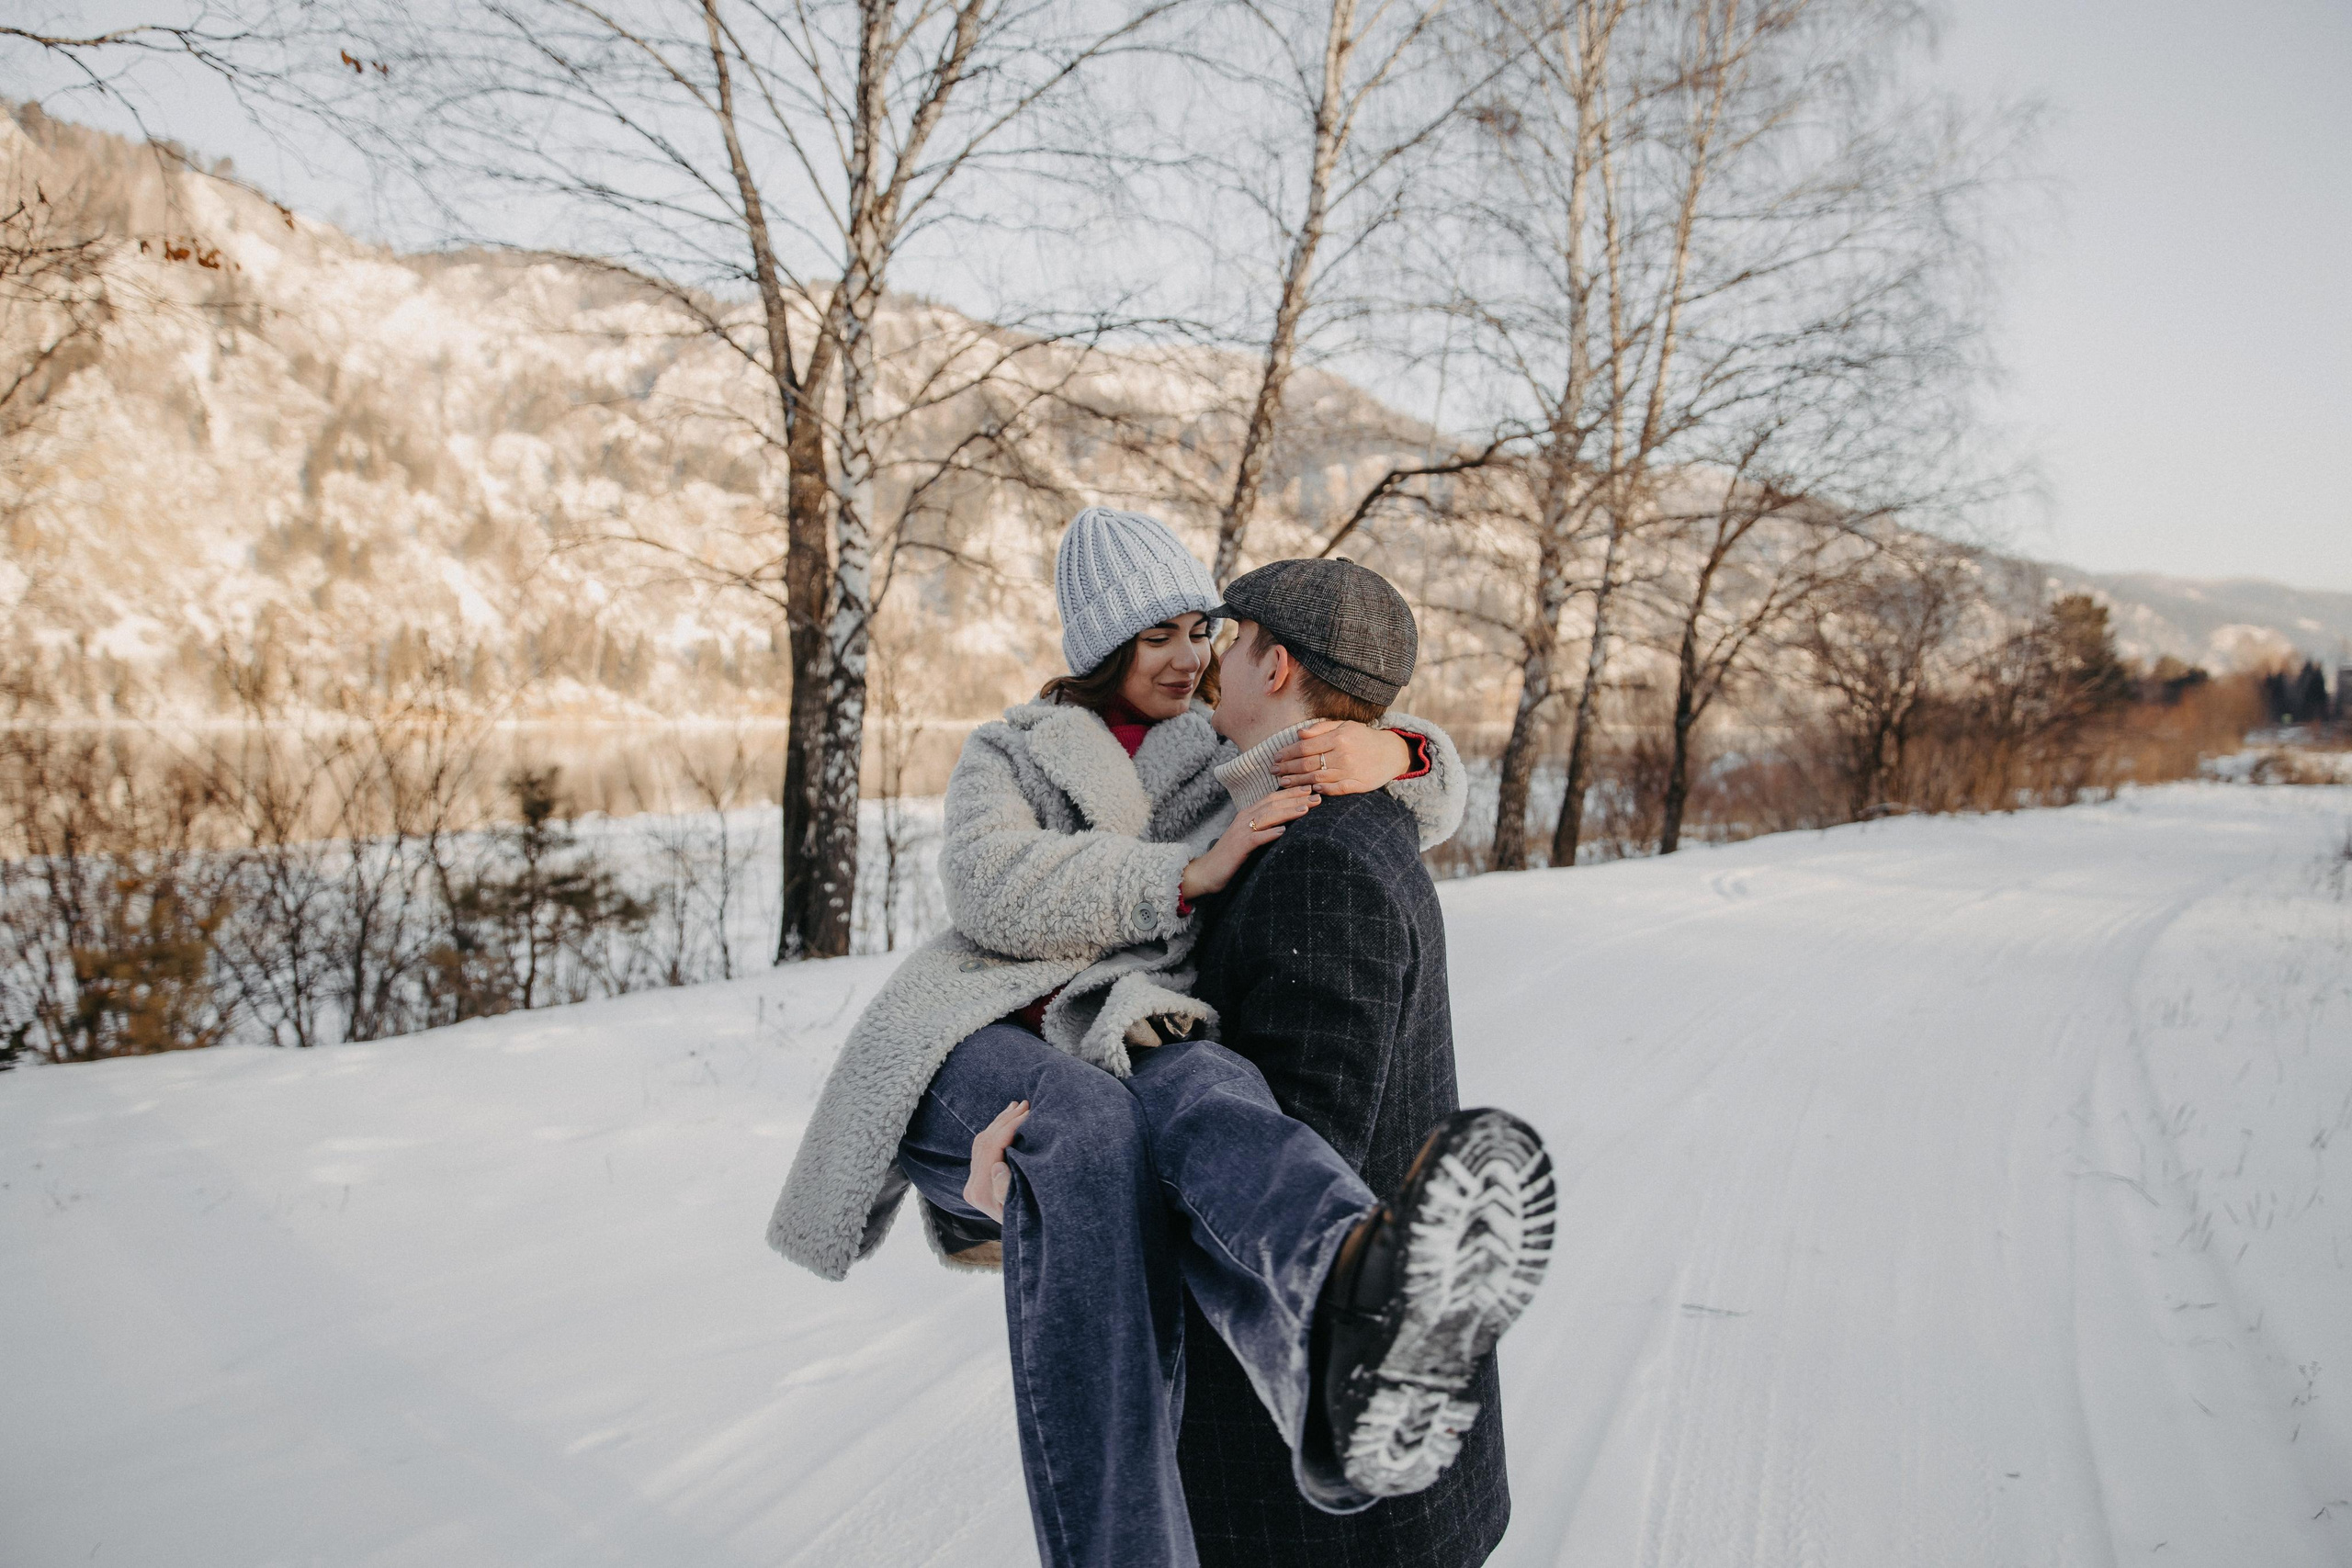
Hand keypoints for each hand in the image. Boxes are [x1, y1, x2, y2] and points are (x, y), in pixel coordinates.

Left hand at [964, 1099, 1029, 1222]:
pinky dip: (995, 1130)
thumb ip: (1006, 1188)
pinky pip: (982, 1147)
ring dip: (1000, 1121)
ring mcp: (972, 1183)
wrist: (1029, 1239)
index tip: (1030, 1113)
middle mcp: (971, 1187)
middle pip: (984, 1142)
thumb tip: (996, 1165)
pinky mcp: (977, 1180)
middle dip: (1006, 1119)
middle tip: (1027, 1104)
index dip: (1010, 1126)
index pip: (991, 1148)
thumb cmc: (1034, 1220)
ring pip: (981, 1141)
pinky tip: (1008, 1118)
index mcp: (980, 1192)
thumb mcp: (1024, 1206)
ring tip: (1019, 1106)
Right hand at [1180, 785, 1319, 900]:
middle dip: (1296, 798)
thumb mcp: (1249, 839)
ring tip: (1306, 809)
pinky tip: (1282, 832)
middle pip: (1273, 803)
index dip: (1291, 792)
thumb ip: (1264, 829)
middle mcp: (1244, 819)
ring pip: (1267, 817)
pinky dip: (1269, 834)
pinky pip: (1255, 838)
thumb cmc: (1231, 857)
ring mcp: (1241, 832)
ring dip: (1287, 812)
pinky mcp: (1239, 847)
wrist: (1206, 871)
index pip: (1272, 798)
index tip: (1311, 789)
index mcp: (1247, 815)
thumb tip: (1285, 825)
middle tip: (1317, 796)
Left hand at [1271, 720, 1409, 795]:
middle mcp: (1343, 754)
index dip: (1287, 753)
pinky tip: (1309, 790)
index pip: (1305, 747)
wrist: (1392, 752)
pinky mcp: (1358, 784)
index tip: (1276, 757)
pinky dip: (1321, 790)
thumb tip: (1298, 734)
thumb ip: (1321, 729)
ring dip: (1297, 782)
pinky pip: (1335, 789)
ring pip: (1317, 778)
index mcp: (1338, 737)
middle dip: (1287, 768)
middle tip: (1273, 771)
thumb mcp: (1344, 726)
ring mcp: (1350, 771)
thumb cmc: (1364, 737)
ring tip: (1282, 783)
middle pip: (1307, 764)